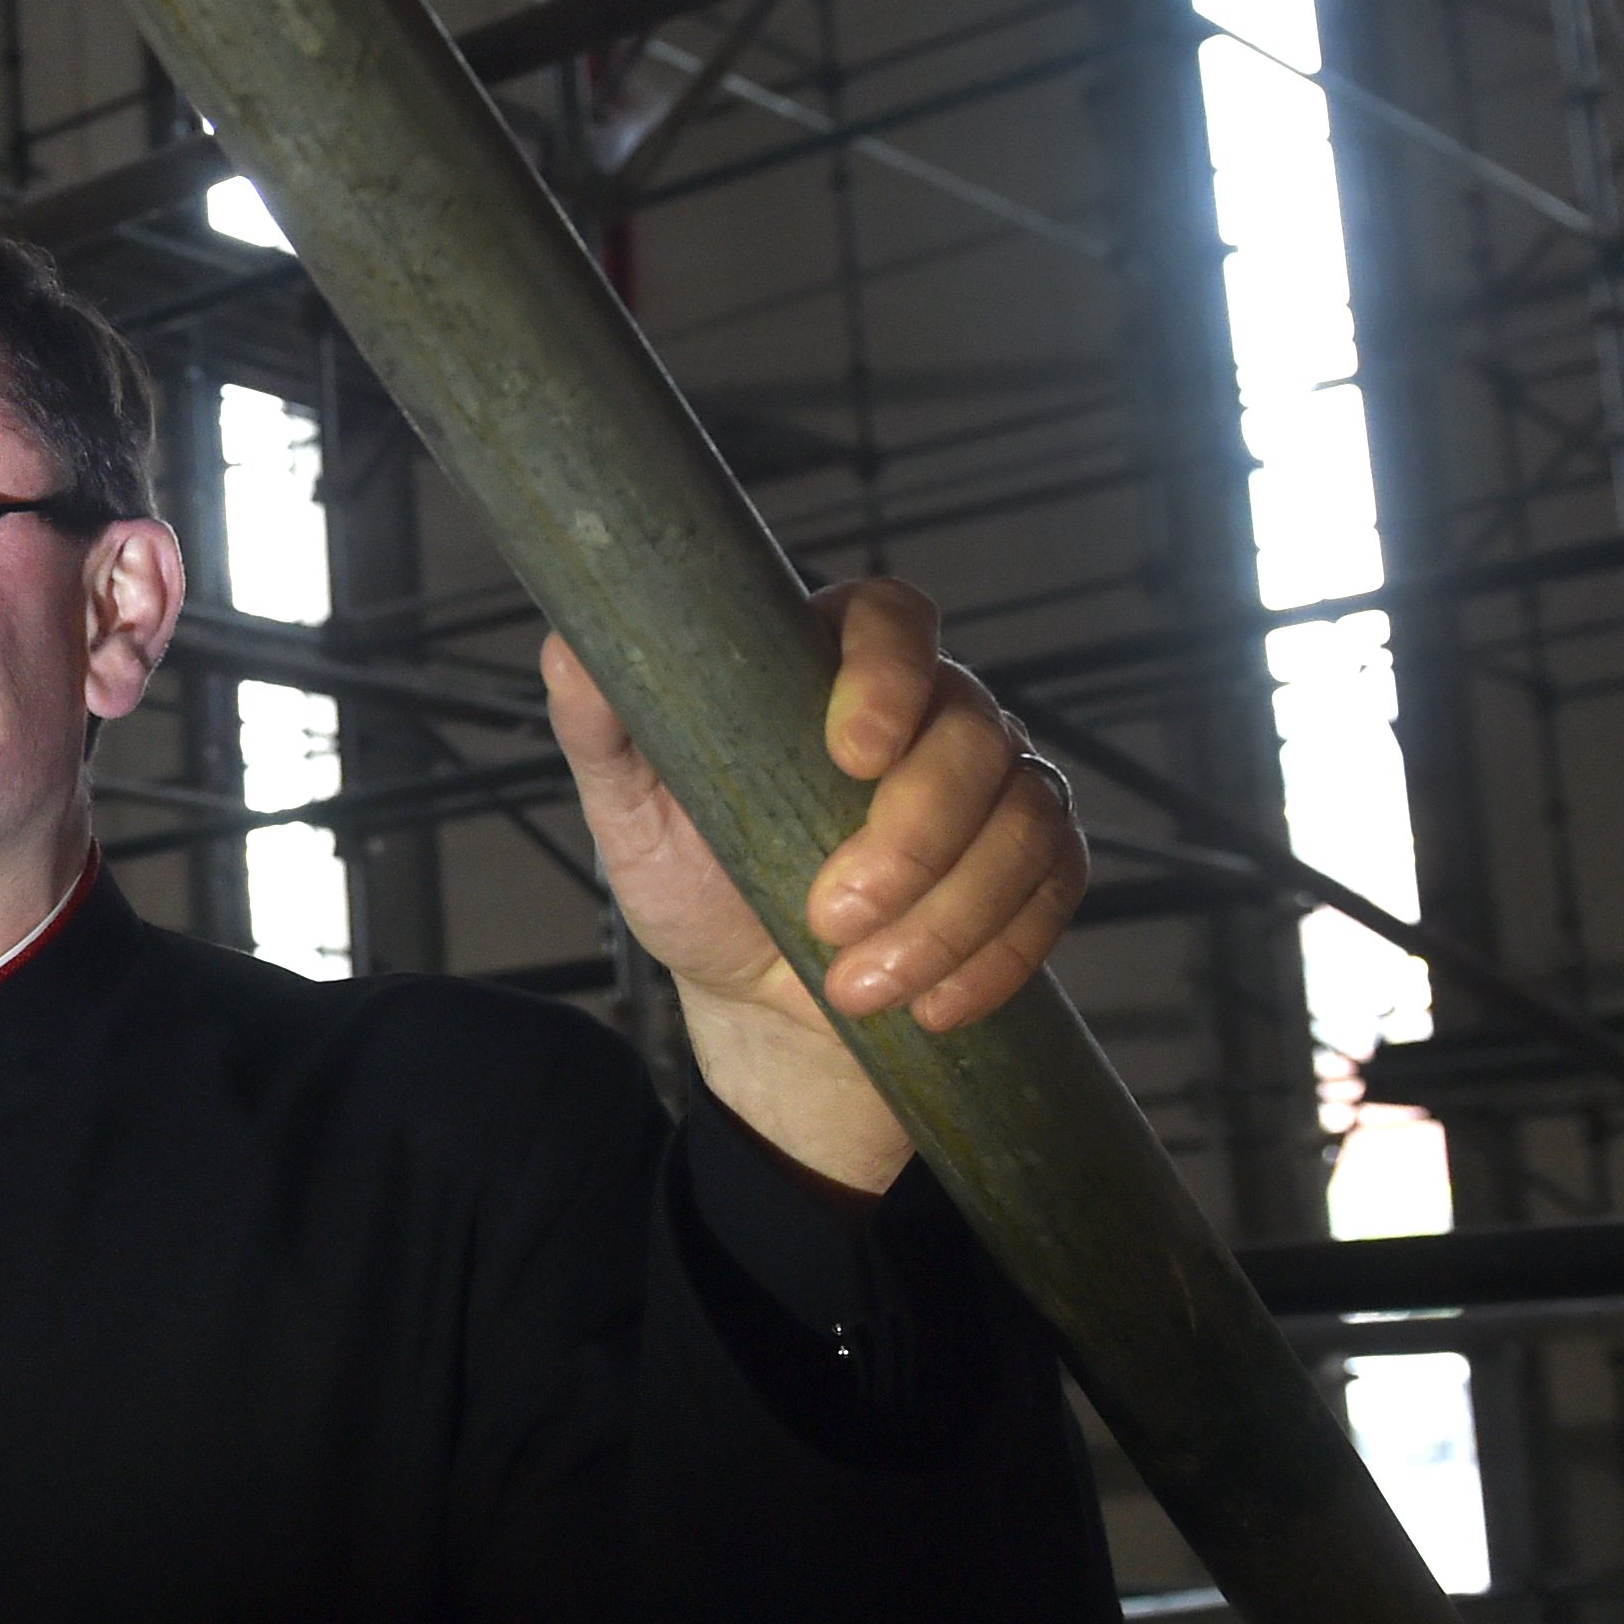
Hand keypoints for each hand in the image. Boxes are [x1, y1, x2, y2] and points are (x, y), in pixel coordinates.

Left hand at [539, 578, 1084, 1188]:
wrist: (756, 1007)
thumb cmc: (700, 889)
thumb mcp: (633, 816)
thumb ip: (604, 728)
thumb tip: (567, 645)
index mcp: (831, 672)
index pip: (892, 616)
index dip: (890, 671)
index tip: (854, 751)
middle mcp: (931, 713)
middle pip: (972, 730)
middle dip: (911, 834)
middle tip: (831, 913)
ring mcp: (995, 789)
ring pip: (1022, 816)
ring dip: (947, 914)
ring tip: (858, 984)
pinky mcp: (1034, 868)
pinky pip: (1056, 887)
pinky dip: (997, 954)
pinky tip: (931, 1005)